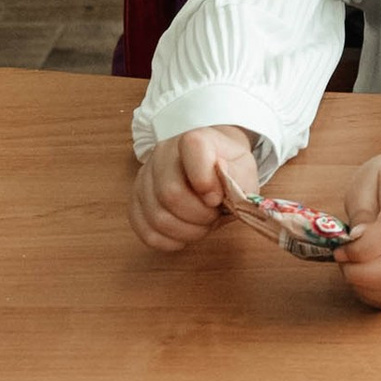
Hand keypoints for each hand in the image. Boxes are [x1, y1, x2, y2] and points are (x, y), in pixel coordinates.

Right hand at [129, 122, 258, 253]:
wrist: (211, 163)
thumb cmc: (228, 167)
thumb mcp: (244, 168)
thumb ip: (237, 176)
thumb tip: (217, 181)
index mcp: (193, 140)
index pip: (192, 150)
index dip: (206, 180)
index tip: (217, 198)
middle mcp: (163, 154)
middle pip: (170, 194)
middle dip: (199, 216)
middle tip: (213, 216)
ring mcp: (145, 179)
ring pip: (157, 217)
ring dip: (186, 232)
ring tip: (202, 225)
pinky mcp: (137, 202)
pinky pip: (145, 231)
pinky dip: (169, 241)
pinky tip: (184, 235)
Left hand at [332, 120, 380, 311]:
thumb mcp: (366, 182)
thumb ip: (360, 213)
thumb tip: (354, 243)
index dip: (361, 248)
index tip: (341, 247)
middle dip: (360, 275)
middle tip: (344, 262)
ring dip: (367, 289)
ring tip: (353, 270)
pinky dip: (376, 296)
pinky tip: (364, 280)